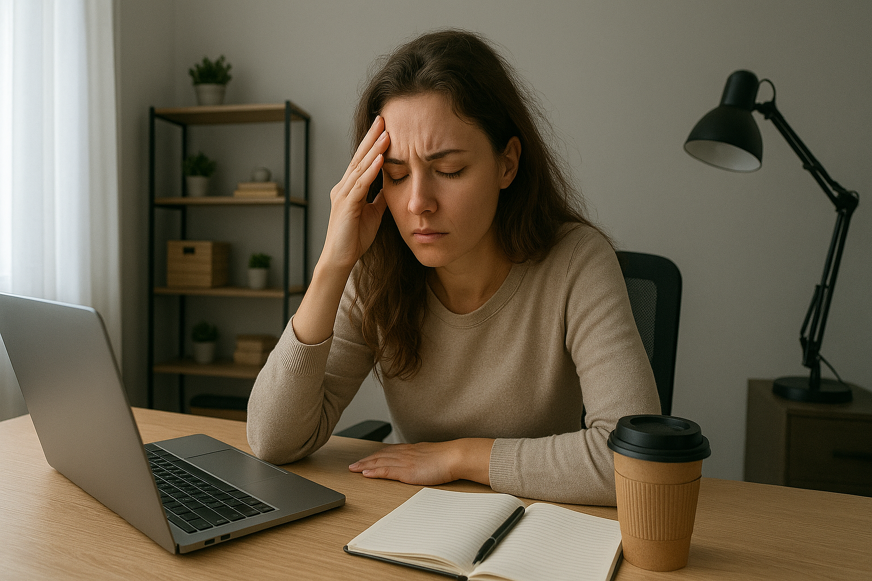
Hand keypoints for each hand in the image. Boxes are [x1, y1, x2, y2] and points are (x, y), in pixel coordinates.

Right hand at [321, 116, 390, 270]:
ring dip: (373, 149)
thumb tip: (390, 186)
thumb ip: (379, 198)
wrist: (340, 258)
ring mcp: (343, 195)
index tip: (385, 128)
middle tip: (382, 118)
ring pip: (360, 167)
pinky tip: (380, 159)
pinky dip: (370, 171)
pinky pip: (360, 184)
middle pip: (359, 157)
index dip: (373, 144)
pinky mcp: (346, 205)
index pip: (362, 161)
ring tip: (385, 133)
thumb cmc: (354, 238)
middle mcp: (343, 187)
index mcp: (350, 188)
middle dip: (372, 137)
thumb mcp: (373, 213)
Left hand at [348, 439, 493, 485]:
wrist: (455, 456)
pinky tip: (365, 474)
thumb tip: (424, 462)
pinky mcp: (406, 471)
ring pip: (379, 462)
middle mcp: (405, 453)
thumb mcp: (434, 455)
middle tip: (353, 465)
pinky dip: (374, 471)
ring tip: (354, 469)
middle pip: (380, 455)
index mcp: (412, 450)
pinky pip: (386, 471)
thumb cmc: (450, 457)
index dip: (376, 455)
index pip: (389, 451)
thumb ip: (425, 458)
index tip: (367, 458)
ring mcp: (405, 462)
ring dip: (365, 465)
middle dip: (365, 460)